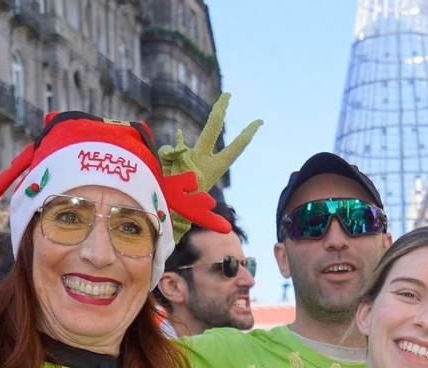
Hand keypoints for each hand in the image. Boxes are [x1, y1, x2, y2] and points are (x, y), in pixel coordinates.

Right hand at [157, 94, 261, 235]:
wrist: (169, 213)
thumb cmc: (183, 209)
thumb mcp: (188, 190)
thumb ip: (181, 162)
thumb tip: (178, 142)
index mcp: (213, 167)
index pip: (235, 147)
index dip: (247, 134)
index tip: (260, 121)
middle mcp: (202, 158)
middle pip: (213, 129)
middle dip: (220, 111)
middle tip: (228, 93)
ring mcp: (186, 157)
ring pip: (181, 144)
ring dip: (173, 157)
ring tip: (174, 178)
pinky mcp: (171, 159)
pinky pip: (168, 149)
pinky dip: (167, 151)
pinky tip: (172, 143)